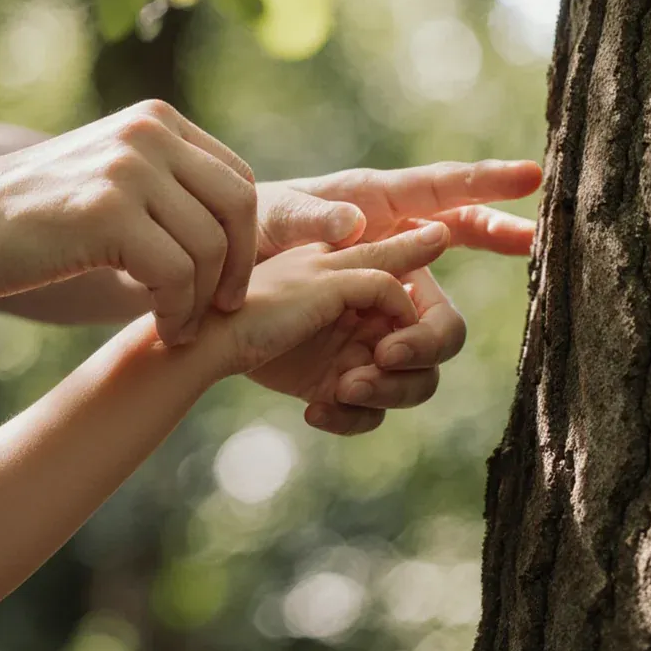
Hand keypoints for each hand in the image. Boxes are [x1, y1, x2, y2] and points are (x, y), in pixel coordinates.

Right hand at [0, 100, 256, 345]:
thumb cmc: (28, 220)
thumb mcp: (108, 183)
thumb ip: (166, 192)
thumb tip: (238, 237)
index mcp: (156, 122)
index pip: (236, 179)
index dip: (247, 238)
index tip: (227, 284)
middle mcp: (148, 133)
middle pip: (238, 206)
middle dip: (240, 268)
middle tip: (222, 310)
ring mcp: (128, 167)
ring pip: (210, 247)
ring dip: (202, 301)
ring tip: (179, 328)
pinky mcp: (107, 211)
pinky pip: (177, 274)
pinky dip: (178, 312)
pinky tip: (163, 329)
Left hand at [205, 223, 451, 410]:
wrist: (210, 337)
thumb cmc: (263, 292)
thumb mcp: (326, 272)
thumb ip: (386, 261)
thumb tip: (439, 233)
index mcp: (389, 283)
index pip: (441, 317)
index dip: (427, 339)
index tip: (386, 347)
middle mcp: (385, 318)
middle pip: (433, 361)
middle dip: (405, 376)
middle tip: (363, 376)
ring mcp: (364, 353)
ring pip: (408, 390)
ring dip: (381, 396)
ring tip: (340, 390)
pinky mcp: (340, 385)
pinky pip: (369, 415)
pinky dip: (348, 417)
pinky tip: (315, 409)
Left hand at [252, 160, 541, 431]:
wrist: (211, 307)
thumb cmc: (246, 236)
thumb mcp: (271, 217)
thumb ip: (311, 220)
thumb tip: (357, 224)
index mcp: (383, 218)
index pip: (449, 197)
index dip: (491, 185)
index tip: (533, 174)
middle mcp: (393, 277)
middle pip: (446, 318)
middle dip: (432, 339)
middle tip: (392, 351)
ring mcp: (379, 327)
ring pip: (422, 369)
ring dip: (396, 386)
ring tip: (346, 387)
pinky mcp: (355, 367)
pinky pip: (382, 401)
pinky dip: (357, 414)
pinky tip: (317, 409)